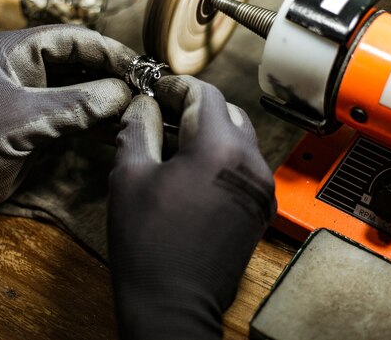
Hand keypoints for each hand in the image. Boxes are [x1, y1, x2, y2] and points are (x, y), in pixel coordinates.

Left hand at [0, 25, 133, 257]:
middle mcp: (25, 68)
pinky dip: (99, 122)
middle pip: (81, 62)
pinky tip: (122, 128)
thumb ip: (78, 104)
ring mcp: (33, 97)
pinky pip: (77, 116)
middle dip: (114, 75)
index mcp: (13, 51)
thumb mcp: (25, 119)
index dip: (109, 51)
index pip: (72, 39)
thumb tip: (126, 94)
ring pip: (82, 90)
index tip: (142, 68)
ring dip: (110, 100)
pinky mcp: (39, 124)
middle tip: (149, 89)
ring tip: (142, 109)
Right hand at [108, 75, 275, 338]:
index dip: (176, 86)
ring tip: (173, 144)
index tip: (155, 90)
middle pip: (227, 113)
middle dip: (194, 108)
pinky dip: (221, 159)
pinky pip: (244, 168)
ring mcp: (260, 189)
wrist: (174, 304)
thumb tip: (143, 106)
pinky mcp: (259, 209)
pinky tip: (192, 173)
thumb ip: (138, 129)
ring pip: (239, 140)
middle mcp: (251, 163)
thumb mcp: (130, 176)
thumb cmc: (148, 244)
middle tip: (161, 115)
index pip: (205, 94)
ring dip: (209, 133)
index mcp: (220, 148)